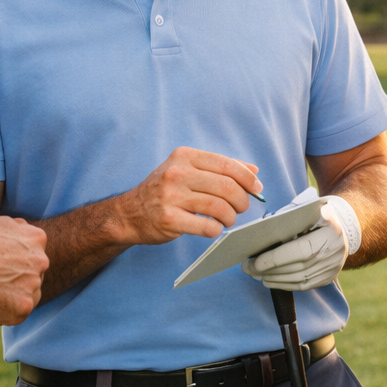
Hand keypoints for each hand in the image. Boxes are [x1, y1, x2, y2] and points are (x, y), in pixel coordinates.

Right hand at [0, 213, 49, 324]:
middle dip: (15, 279)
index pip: (32, 255)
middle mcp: (41, 261)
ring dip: (10, 297)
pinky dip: (1, 313)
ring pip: (26, 295)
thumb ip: (11, 231)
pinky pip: (15, 314)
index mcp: (36, 238)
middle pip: (32, 275)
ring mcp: (34, 285)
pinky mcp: (23, 307)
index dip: (14, 262)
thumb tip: (9, 237)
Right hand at [112, 147, 261, 244]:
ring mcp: (171, 196)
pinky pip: (206, 226)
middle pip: (226, 186)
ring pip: (219, 207)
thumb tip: (253, 170)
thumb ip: (220, 168)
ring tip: (227, 219)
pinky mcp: (169, 219)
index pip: (227, 164)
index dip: (247, 178)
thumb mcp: (187, 170)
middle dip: (242, 200)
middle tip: (242, 207)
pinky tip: (213, 228)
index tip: (257, 188)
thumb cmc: (164, 190)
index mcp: (184, 157)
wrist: (129, 213)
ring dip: (231, 217)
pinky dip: (216, 229)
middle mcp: (177, 173)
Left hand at [243, 202, 349, 290]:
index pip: (300, 251)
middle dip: (269, 270)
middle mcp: (333, 254)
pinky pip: (303, 286)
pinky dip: (284, 285)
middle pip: (297, 268)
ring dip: (274, 279)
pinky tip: (269, 280)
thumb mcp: (311, 208)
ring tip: (255, 274)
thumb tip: (266, 227)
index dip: (276, 259)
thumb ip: (292, 216)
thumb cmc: (319, 215)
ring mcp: (331, 269)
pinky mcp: (327, 278)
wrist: (345, 229)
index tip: (255, 262)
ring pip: (298, 279)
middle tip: (247, 268)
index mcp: (330, 233)